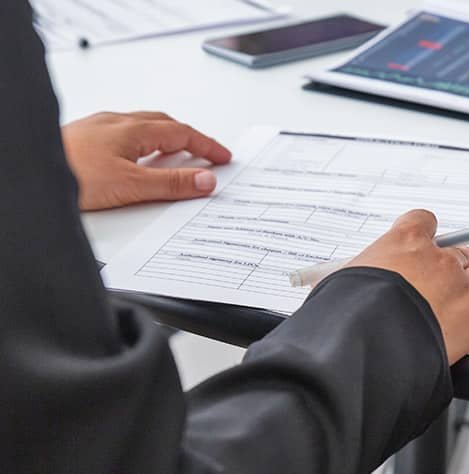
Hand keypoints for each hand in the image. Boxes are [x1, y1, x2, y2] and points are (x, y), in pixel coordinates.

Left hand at [61, 112, 231, 209]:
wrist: (28, 175)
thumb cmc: (70, 175)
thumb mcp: (131, 185)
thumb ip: (172, 184)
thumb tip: (206, 180)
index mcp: (133, 129)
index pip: (182, 133)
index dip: (207, 145)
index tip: (224, 157)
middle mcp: (116, 124)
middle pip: (164, 125)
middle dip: (189, 138)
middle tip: (206, 154)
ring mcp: (97, 130)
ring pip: (142, 129)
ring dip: (165, 140)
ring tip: (176, 158)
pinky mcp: (83, 141)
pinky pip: (123, 137)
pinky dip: (141, 146)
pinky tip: (134, 161)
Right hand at [349, 210, 468, 363]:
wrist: (375, 340)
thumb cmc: (351, 310)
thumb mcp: (339, 282)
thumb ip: (352, 278)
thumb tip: (337, 290)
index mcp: (405, 242)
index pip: (423, 222)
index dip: (426, 230)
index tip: (425, 236)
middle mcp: (438, 259)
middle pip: (458, 251)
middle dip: (458, 258)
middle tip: (459, 263)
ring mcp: (462, 286)